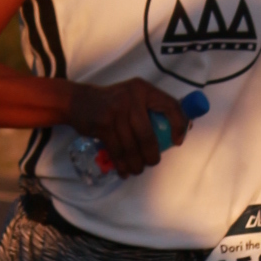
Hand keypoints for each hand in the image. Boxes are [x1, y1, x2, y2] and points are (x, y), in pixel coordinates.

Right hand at [68, 75, 189, 175]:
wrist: (77, 101)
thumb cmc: (112, 102)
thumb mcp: (133, 97)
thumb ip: (153, 109)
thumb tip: (182, 129)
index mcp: (144, 90)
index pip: (170, 105)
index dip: (178, 125)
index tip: (176, 142)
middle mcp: (132, 97)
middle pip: (148, 135)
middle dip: (152, 155)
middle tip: (151, 162)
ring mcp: (116, 111)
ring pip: (132, 146)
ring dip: (136, 164)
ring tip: (137, 169)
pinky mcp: (103, 124)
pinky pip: (117, 150)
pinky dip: (122, 164)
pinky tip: (124, 170)